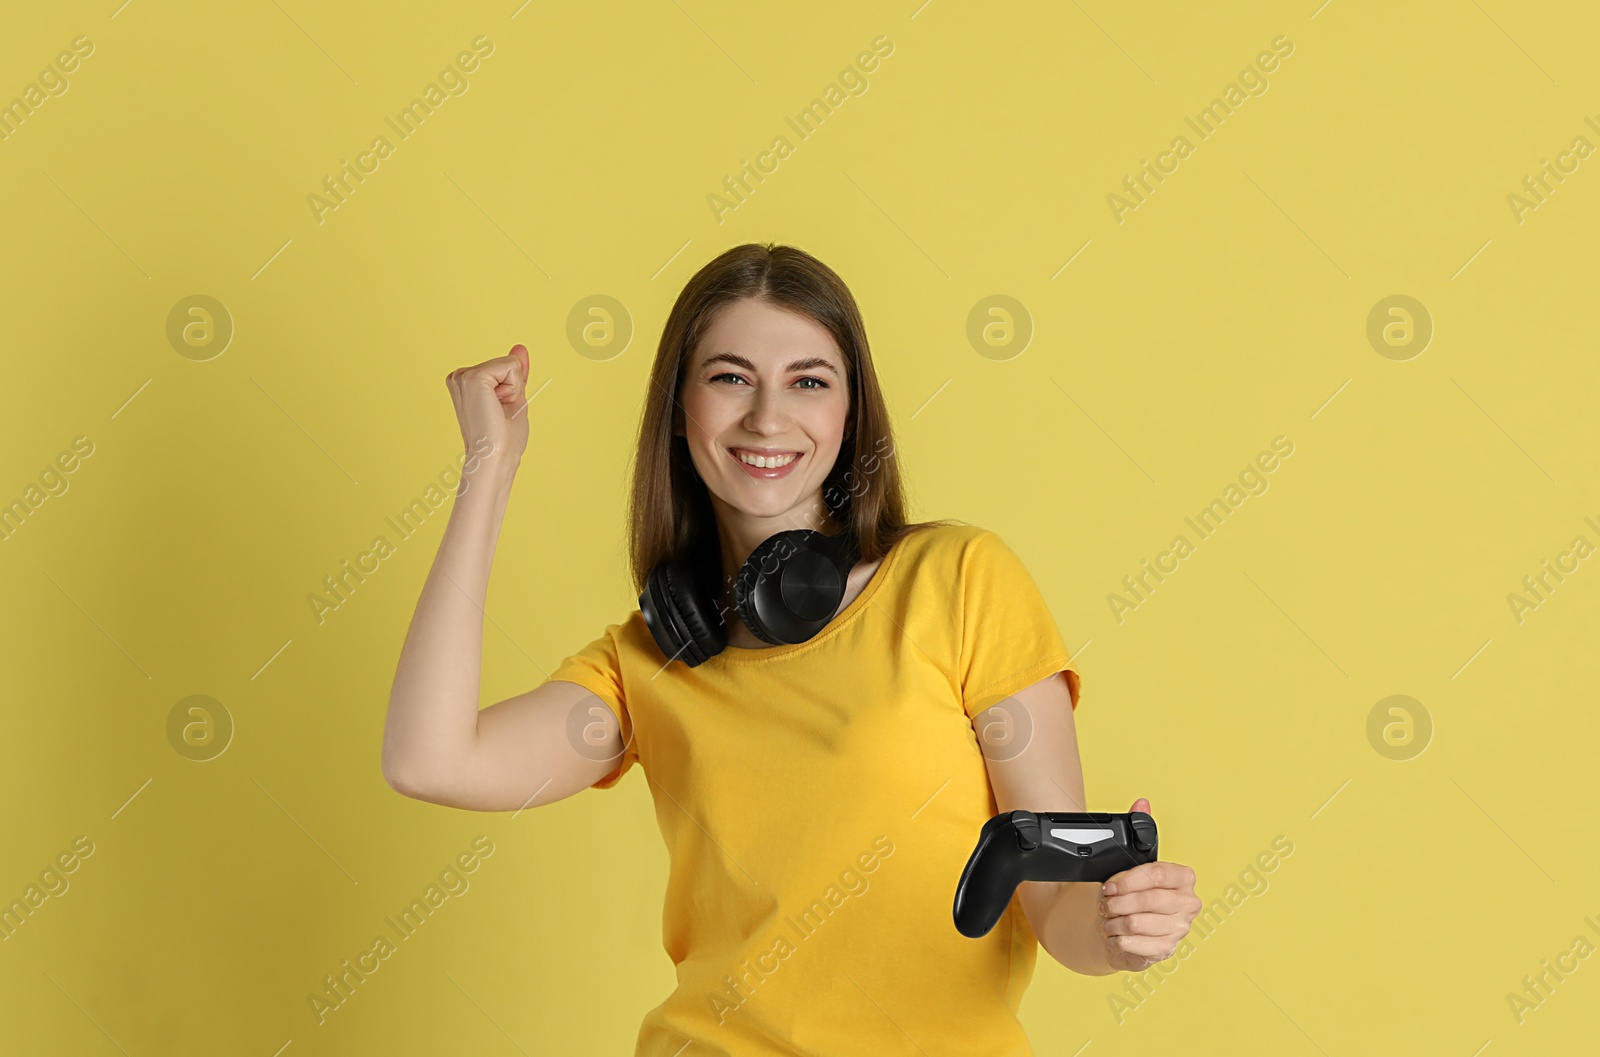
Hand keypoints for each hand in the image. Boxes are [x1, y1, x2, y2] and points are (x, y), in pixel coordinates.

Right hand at [445, 344, 530, 484]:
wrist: (494, 457)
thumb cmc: (503, 439)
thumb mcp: (512, 398)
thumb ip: (515, 373)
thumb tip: (520, 348)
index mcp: (464, 382)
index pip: (504, 369)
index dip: (512, 391)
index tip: (499, 412)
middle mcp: (458, 376)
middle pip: (507, 364)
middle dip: (513, 388)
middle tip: (499, 413)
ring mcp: (462, 376)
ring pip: (509, 364)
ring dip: (512, 390)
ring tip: (497, 412)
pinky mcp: (472, 378)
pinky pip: (510, 366)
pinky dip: (513, 388)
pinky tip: (497, 406)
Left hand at [1097, 798, 1200, 971]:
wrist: (1123, 927)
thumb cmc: (1130, 893)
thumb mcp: (1132, 861)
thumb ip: (1139, 828)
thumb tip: (1142, 802)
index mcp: (1184, 878)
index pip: (1158, 874)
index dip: (1128, 879)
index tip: (1109, 884)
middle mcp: (1188, 905)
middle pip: (1147, 901)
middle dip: (1116, 902)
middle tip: (1104, 902)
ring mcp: (1179, 930)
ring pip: (1135, 923)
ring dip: (1112, 920)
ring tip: (1109, 917)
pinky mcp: (1165, 952)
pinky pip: (1131, 943)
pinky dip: (1114, 937)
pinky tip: (1114, 932)